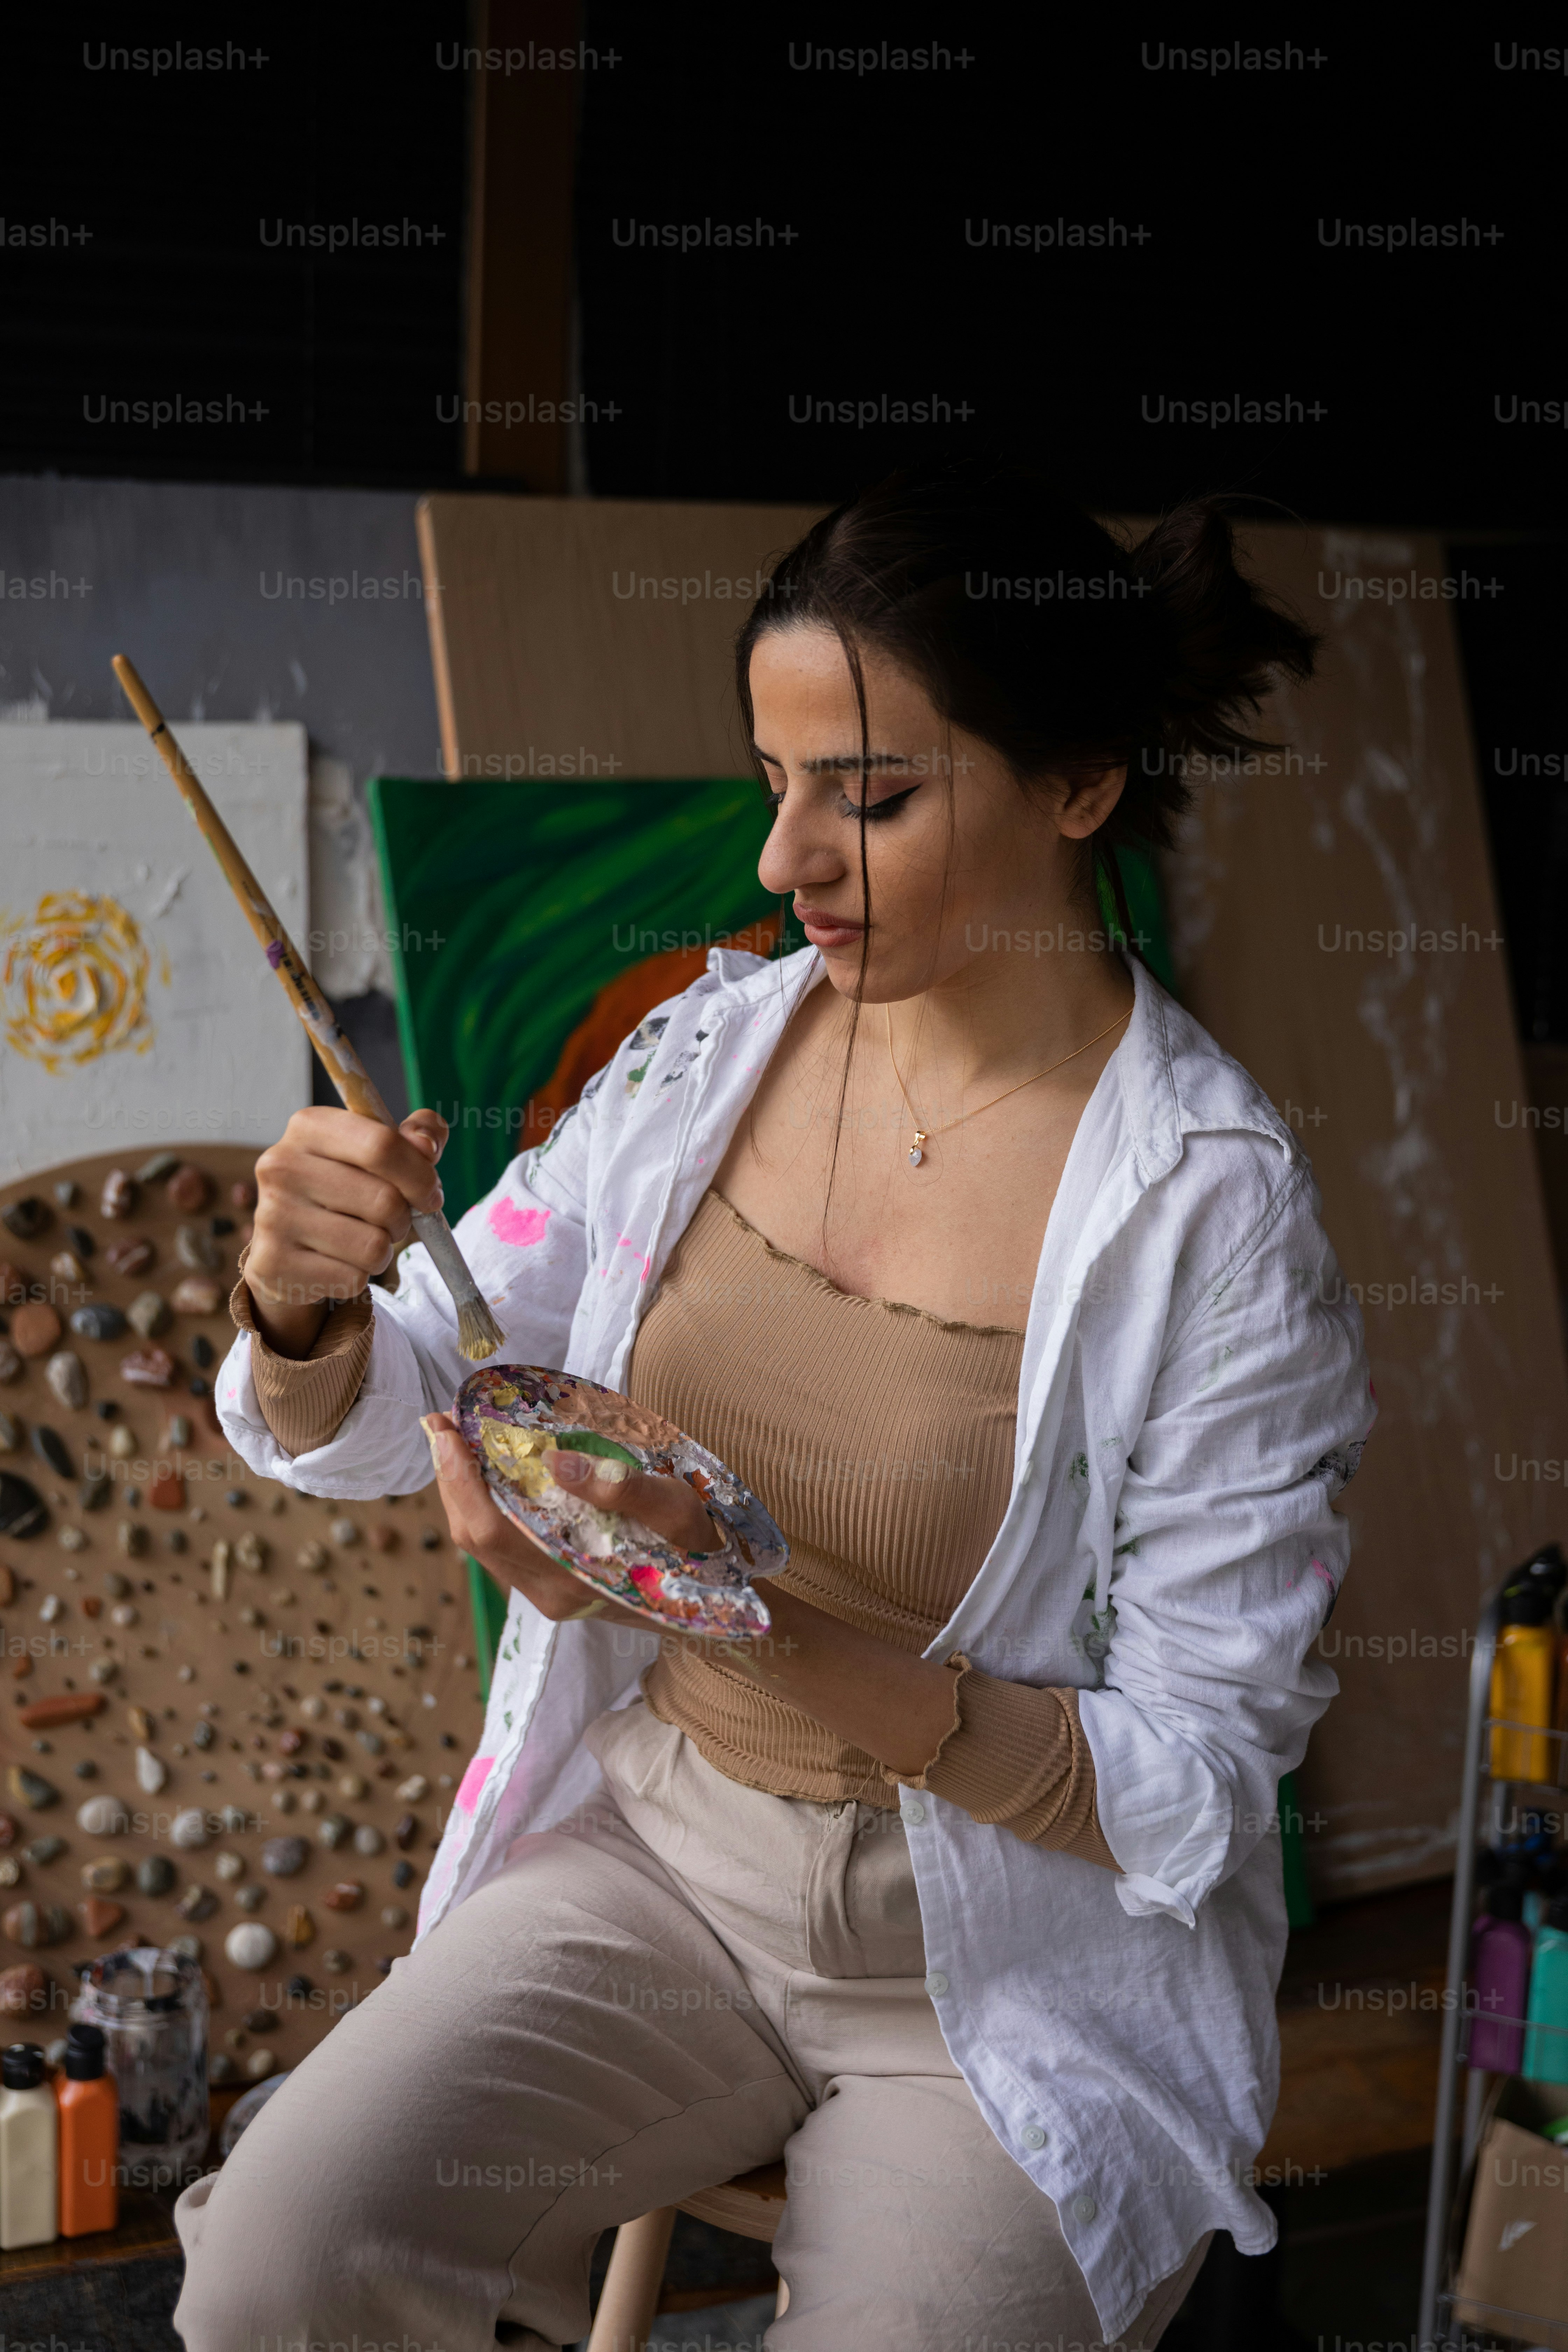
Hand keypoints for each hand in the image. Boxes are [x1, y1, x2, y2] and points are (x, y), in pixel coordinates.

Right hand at [246, 1107, 448, 1355]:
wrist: (289, 1245)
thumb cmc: (345, 1190)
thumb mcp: (380, 1153)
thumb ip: (418, 1134)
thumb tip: (426, 1143)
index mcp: (308, 1127)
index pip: (382, 1145)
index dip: (420, 1175)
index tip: (430, 1195)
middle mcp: (281, 1166)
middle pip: (384, 1200)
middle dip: (403, 1219)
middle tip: (392, 1222)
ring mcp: (272, 1216)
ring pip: (373, 1246)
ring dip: (383, 1251)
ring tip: (364, 1241)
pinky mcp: (273, 1263)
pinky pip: (352, 1279)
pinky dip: (359, 1276)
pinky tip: (339, 1263)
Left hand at [421, 1412, 721, 1627]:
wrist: (715, 1594)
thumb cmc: (697, 1546)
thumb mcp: (676, 1509)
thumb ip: (623, 1488)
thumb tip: (555, 1461)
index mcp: (572, 1575)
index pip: (489, 1528)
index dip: (458, 1479)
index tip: (445, 1430)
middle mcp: (549, 1592)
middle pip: (473, 1536)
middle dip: (449, 1477)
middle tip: (441, 1423)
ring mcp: (546, 1595)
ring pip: (480, 1544)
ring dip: (461, 1491)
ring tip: (457, 1440)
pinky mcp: (549, 1588)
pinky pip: (499, 1546)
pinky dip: (483, 1506)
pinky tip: (487, 1474)